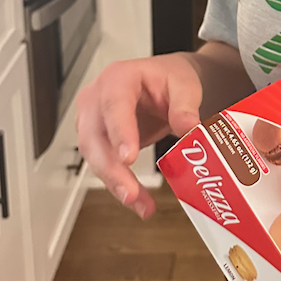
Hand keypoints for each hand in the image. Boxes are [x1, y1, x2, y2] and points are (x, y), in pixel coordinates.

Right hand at [76, 51, 203, 218]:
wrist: (164, 83)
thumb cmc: (169, 79)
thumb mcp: (184, 84)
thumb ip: (186, 105)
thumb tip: (188, 127)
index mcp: (118, 78)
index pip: (114, 104)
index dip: (119, 132)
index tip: (128, 157)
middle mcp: (97, 98)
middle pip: (94, 137)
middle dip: (111, 169)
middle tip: (130, 192)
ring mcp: (92, 120)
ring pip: (94, 156)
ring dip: (115, 183)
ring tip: (139, 203)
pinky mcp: (97, 140)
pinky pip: (103, 165)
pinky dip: (119, 184)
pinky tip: (136, 200)